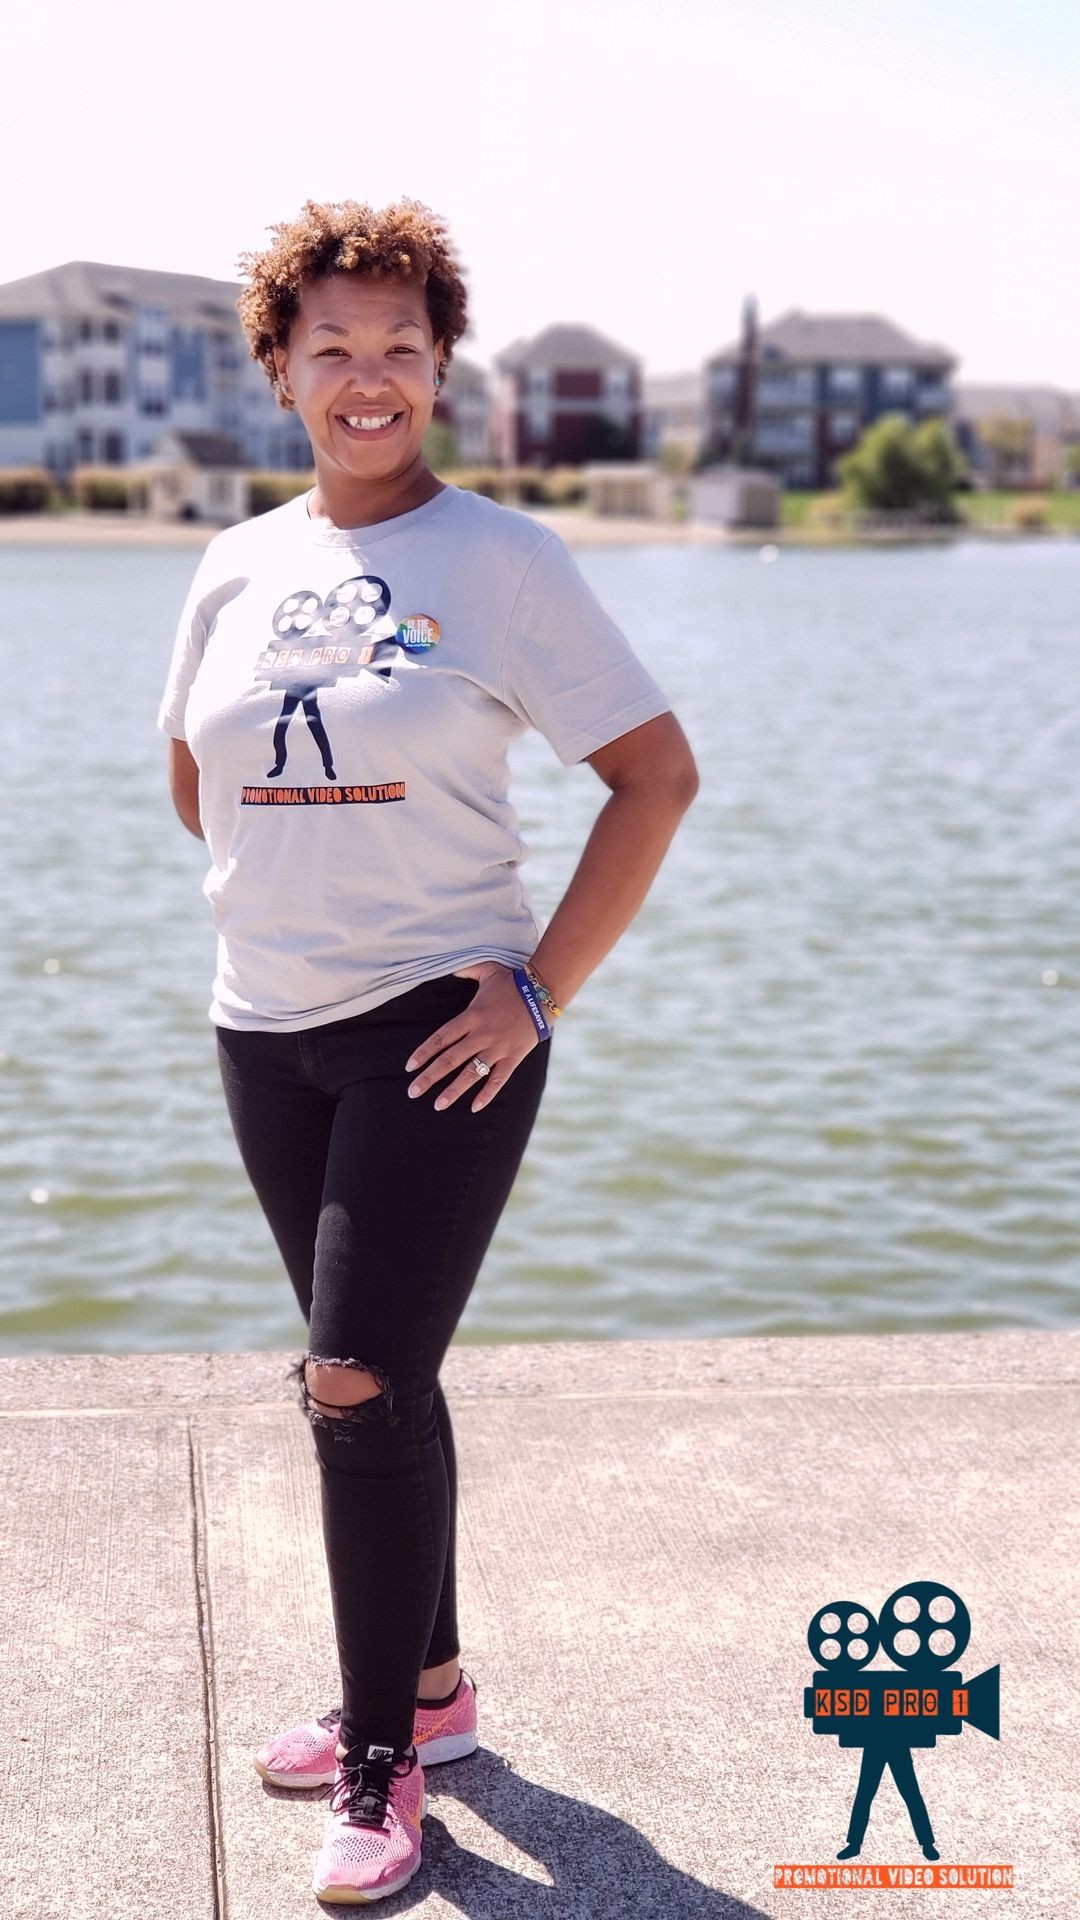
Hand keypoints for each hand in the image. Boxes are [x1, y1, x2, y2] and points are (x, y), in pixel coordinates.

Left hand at [404, 961, 540, 1112]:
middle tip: (413, 1092)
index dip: (424, 1053)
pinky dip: (487, 1094)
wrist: (543, 993)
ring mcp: (498, 1048)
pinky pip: (499, 1079)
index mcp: (471, 1016)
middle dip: (430, 1077)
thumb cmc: (512, 982)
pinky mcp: (514, 1057)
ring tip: (438, 1105)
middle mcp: (482, 1035)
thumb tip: (449, 967)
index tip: (409, 1066)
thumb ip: (466, 969)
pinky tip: (474, 1108)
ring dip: (454, 1091)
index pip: (441, 1038)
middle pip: (450, 1060)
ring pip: (472, 1073)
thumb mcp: (487, 970)